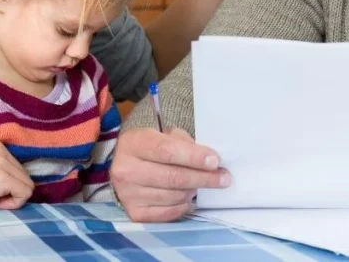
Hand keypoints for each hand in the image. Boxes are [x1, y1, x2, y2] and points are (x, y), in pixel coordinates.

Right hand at [0, 134, 34, 213]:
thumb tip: (17, 182)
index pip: (15, 165)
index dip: (3, 181)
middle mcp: (0, 146)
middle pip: (22, 174)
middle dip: (8, 188)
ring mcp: (2, 160)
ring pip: (26, 184)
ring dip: (10, 196)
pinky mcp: (3, 177)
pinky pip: (25, 193)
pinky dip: (13, 203)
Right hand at [110, 127, 229, 221]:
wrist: (125, 165)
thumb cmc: (151, 147)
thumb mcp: (164, 135)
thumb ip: (184, 144)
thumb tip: (210, 161)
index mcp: (133, 143)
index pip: (167, 151)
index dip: (194, 157)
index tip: (215, 161)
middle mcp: (126, 170)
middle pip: (173, 177)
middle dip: (203, 177)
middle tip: (224, 178)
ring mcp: (128, 194)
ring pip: (174, 196)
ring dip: (193, 190)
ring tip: (200, 183)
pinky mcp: (135, 213)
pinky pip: (168, 213)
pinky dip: (183, 206)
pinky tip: (189, 198)